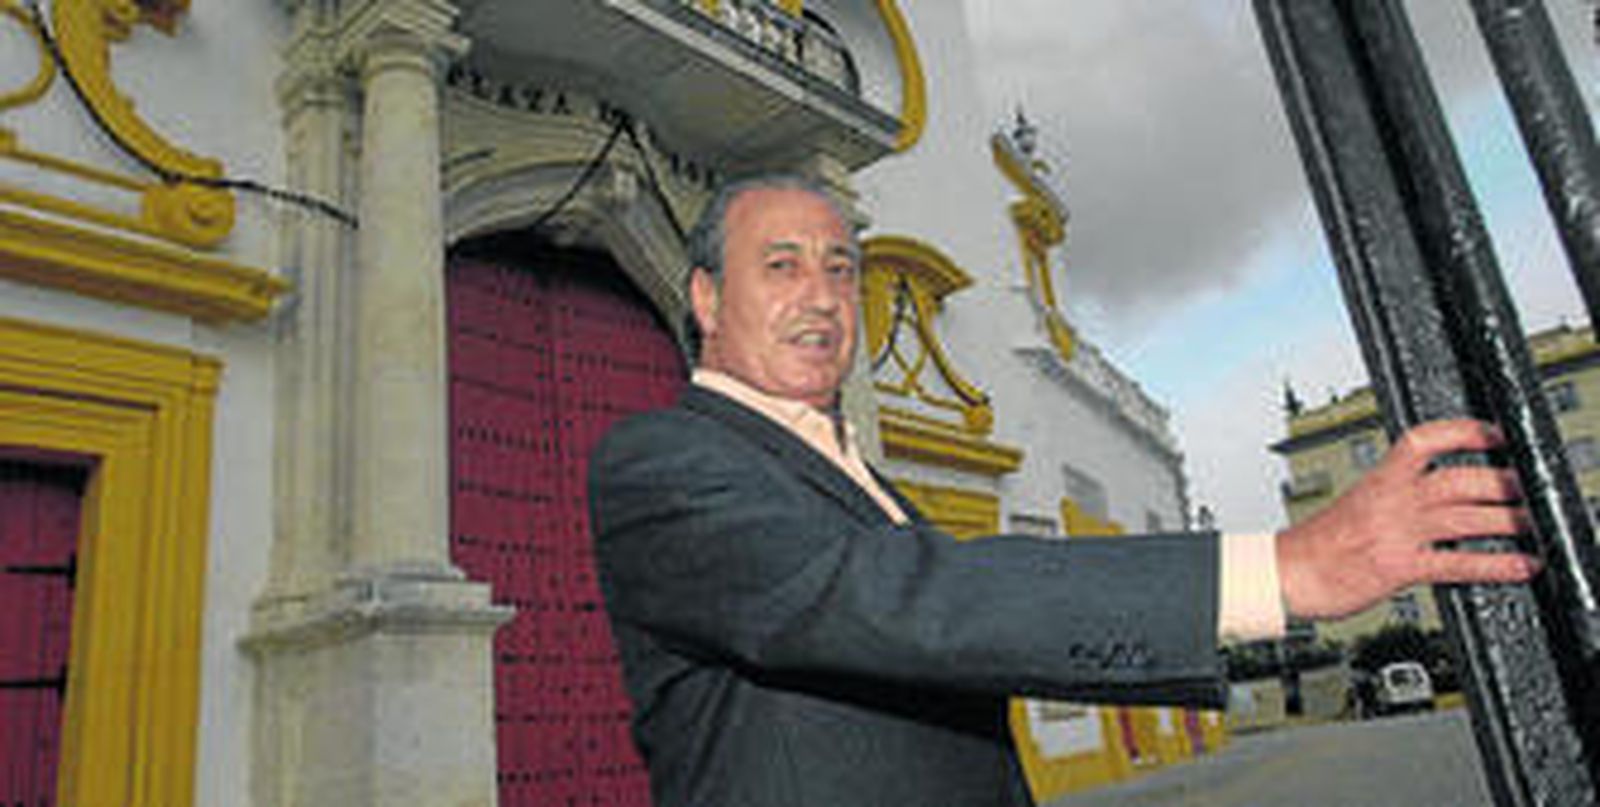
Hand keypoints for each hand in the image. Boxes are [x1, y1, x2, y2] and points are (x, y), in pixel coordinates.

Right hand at [1276, 418, 1539, 619]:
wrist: (1284, 573)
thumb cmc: (1313, 546)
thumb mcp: (1353, 505)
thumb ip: (1390, 498)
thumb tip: (1428, 501)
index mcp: (1377, 481)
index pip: (1423, 441)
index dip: (1463, 432)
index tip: (1493, 435)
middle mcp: (1390, 501)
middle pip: (1457, 479)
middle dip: (1500, 482)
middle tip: (1524, 488)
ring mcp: (1396, 533)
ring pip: (1464, 516)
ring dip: (1507, 519)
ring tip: (1531, 523)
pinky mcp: (1399, 567)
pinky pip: (1457, 562)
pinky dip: (1495, 563)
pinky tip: (1519, 565)